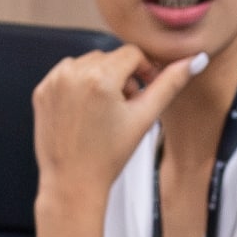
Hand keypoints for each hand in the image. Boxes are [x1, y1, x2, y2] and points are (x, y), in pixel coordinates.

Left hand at [31, 43, 203, 228]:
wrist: (73, 183)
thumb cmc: (108, 157)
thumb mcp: (144, 118)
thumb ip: (170, 84)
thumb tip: (195, 60)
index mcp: (100, 78)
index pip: (131, 53)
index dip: (144, 70)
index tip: (145, 89)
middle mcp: (73, 74)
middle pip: (109, 58)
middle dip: (122, 76)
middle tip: (127, 106)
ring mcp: (54, 82)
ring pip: (88, 63)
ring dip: (101, 79)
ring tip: (106, 110)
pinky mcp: (42, 91)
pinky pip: (67, 74)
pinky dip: (79, 86)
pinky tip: (86, 112)